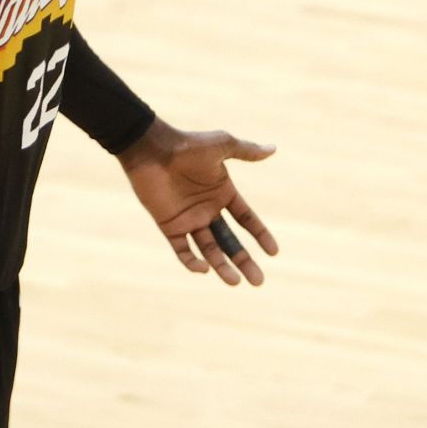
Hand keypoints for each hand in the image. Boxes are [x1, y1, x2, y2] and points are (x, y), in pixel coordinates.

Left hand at [118, 121, 278, 284]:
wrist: (152, 149)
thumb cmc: (188, 145)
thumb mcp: (222, 145)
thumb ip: (247, 151)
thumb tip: (273, 148)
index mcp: (223, 193)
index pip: (246, 219)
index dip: (260, 235)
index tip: (273, 252)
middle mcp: (208, 209)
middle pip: (230, 241)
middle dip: (244, 261)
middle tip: (259, 281)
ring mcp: (189, 219)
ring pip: (209, 250)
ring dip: (221, 266)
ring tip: (236, 282)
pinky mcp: (170, 226)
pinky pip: (183, 250)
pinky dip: (192, 262)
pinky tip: (205, 269)